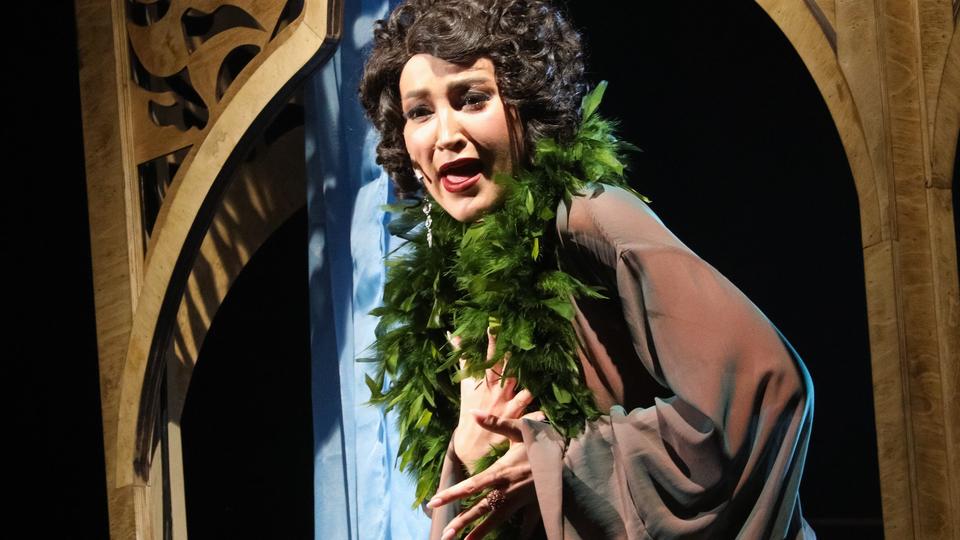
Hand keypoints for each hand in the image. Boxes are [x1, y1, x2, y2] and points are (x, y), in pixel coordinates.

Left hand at [430, 410, 546, 539]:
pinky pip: (521, 523)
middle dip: (462, 521)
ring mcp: (520, 500)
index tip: (435, 502)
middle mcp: (509, 489)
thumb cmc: (544, 441)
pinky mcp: (532, 505)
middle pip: (481, 508)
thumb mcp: (520, 429)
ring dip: (479, 531)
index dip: (452, 494)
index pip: (472, 485)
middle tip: (445, 534)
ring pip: (496, 519)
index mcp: (502, 471)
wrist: (572, 458)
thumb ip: (495, 423)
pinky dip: (514, 532)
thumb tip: (472, 412)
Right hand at [450, 329, 532, 470]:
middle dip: (506, 352)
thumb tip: (455, 336)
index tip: (493, 323)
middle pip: (501, 367)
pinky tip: (544, 411)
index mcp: (483, 383)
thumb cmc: (470, 413)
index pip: (485, 359)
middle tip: (513, 336)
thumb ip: (464, 362)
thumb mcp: (465, 386)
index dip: (490, 342)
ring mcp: (505, 406)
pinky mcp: (513, 422)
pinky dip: (535, 414)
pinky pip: (527, 415)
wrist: (469, 448)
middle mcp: (494, 392)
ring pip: (518, 388)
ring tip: (540, 368)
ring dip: (528, 381)